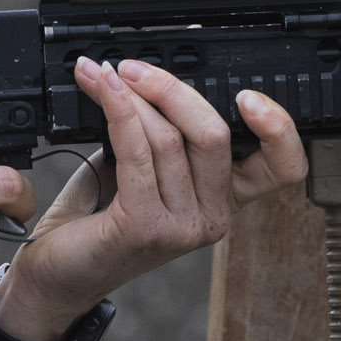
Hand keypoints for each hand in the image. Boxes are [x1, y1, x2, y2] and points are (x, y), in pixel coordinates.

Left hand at [0, 58, 309, 340]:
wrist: (58, 272)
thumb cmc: (99, 218)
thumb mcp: (143, 166)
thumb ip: (163, 131)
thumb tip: (150, 75)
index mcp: (225, 198)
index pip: (283, 168)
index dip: (280, 129)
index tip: (249, 95)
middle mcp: (213, 217)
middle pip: (214, 134)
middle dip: (171, 89)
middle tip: (133, 68)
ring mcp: (183, 227)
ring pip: (169, 138)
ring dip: (133, 97)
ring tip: (103, 76)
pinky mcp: (146, 227)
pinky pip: (137, 152)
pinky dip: (119, 112)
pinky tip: (103, 91)